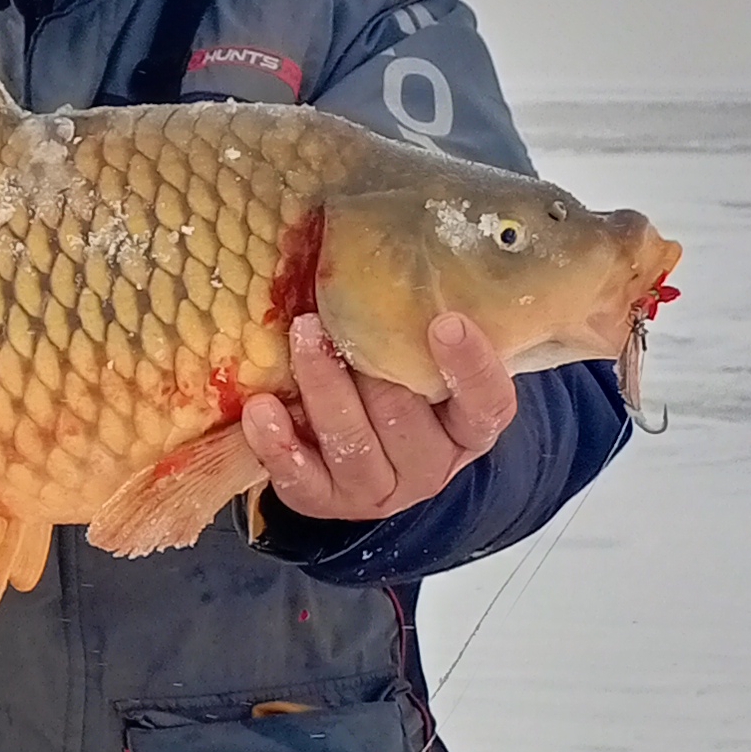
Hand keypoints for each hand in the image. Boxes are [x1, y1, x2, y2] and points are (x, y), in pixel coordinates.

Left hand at [241, 311, 517, 520]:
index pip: (488, 405)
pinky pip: (303, 480)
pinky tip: (262, 408)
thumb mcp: (420, 364)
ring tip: (303, 337)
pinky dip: (279, 444)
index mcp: (468, 428)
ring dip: (324, 389)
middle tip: (332, 314)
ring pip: (354, 446)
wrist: (362, 464)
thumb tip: (384, 247)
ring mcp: (380, 490)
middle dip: (368, 365)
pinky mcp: (327, 503)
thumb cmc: (396, 392)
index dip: (472, 368)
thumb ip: (416, 328)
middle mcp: (431, 464)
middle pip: (405, 419)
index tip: (446, 322)